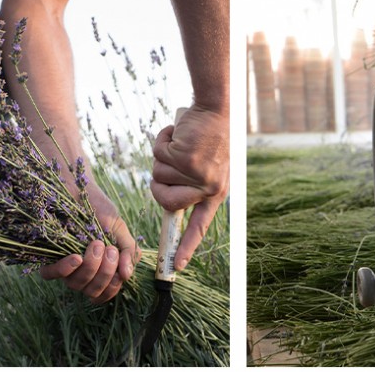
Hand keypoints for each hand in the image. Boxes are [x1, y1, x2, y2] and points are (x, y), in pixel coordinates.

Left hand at [38, 187, 137, 303]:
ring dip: (91, 268)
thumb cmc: (99, 209)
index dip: (112, 287)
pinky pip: (52, 274)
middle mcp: (80, 272)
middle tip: (110, 250)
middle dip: (105, 274)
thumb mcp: (118, 229)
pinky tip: (76, 257)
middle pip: (91, 291)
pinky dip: (65, 269)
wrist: (79, 188)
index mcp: (98, 270)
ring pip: (75, 284)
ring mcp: (63, 266)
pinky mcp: (47, 256)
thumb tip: (127, 275)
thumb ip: (127, 251)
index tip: (120, 267)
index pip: (104, 294)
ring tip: (97, 244)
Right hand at [151, 104, 228, 270]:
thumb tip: (170, 205)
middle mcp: (209, 187)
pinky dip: (162, 140)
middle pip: (165, 201)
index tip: (176, 266)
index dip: (186, 247)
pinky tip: (178, 132)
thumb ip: (190, 186)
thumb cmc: (207, 137)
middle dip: (158, 183)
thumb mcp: (206, 168)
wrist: (216, 109)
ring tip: (181, 143)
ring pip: (158, 174)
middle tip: (168, 165)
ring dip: (162, 155)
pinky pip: (158, 154)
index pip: (199, 227)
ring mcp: (199, 173)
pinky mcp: (188, 157)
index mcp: (215, 194)